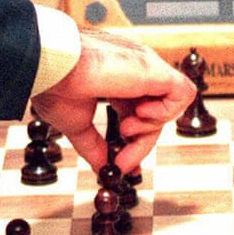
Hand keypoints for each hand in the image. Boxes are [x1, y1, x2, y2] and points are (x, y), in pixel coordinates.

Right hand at [30, 28, 194, 175]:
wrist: (50, 69)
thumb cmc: (55, 84)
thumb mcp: (76, 123)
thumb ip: (93, 145)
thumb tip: (102, 167)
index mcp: (117, 78)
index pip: (139, 111)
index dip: (135, 140)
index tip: (122, 164)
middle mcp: (135, 71)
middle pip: (154, 113)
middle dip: (140, 142)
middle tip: (122, 161)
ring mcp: (146, 67)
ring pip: (171, 103)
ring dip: (150, 127)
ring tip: (125, 129)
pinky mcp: (155, 68)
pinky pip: (183, 93)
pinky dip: (165, 112)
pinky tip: (139, 115)